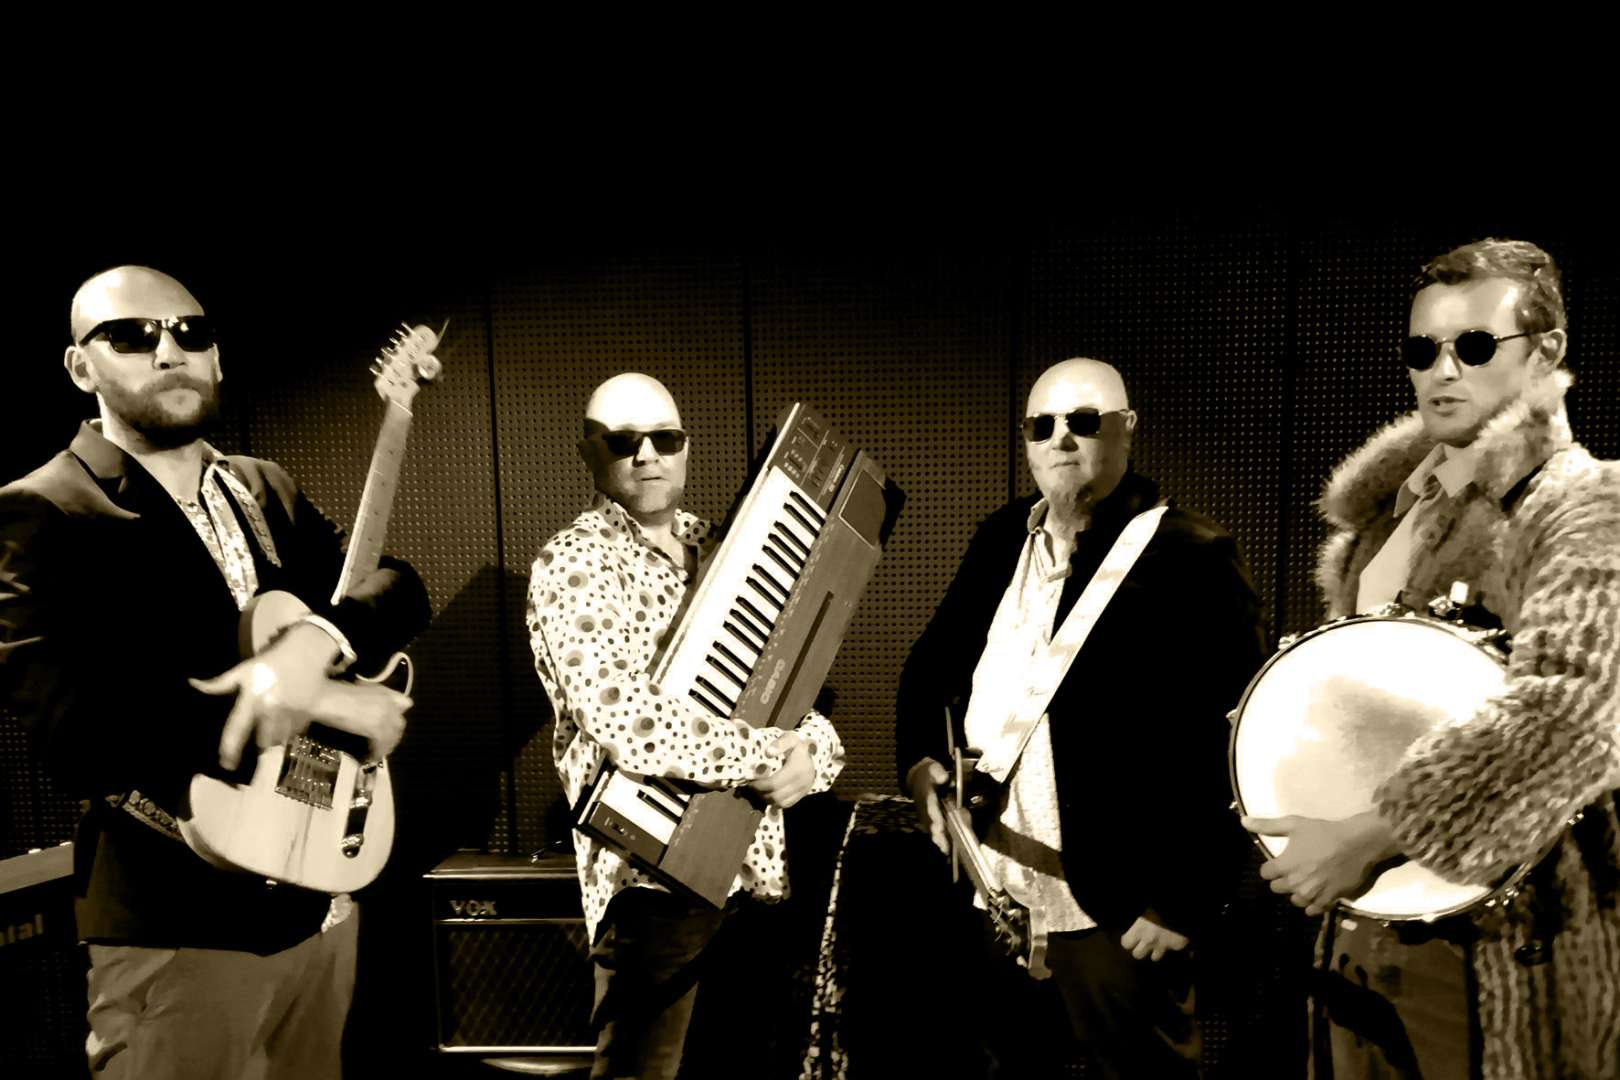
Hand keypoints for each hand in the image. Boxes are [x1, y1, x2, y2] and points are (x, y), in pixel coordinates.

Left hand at [193, 623, 339, 769]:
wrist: (306, 653)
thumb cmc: (271, 662)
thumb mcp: (244, 670)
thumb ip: (221, 683)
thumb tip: (194, 685)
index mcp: (253, 700)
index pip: (237, 729)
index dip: (230, 749)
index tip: (225, 764)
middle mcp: (271, 710)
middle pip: (262, 742)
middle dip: (258, 743)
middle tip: (256, 741)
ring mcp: (290, 714)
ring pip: (279, 739)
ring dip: (273, 738)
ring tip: (271, 731)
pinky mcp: (305, 715)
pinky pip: (294, 732)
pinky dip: (288, 730)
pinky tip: (286, 720)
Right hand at [308, 680, 412, 760]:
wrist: (327, 699)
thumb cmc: (336, 693)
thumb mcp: (361, 689)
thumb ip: (376, 697)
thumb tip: (381, 708)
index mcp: (386, 693)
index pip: (405, 704)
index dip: (397, 715)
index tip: (391, 724)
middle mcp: (389, 704)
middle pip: (399, 723)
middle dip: (393, 734)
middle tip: (384, 742)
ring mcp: (384, 716)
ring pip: (392, 736)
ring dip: (386, 745)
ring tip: (378, 752)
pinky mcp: (376, 729)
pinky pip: (381, 744)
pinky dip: (377, 752)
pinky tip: (371, 757)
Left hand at [748, 731, 814, 807]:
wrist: (816, 752)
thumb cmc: (798, 745)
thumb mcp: (790, 738)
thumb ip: (780, 744)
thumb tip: (768, 752)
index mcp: (796, 769)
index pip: (773, 784)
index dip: (759, 785)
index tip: (751, 780)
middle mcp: (801, 783)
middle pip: (775, 796)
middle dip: (760, 793)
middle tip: (752, 785)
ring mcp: (802, 791)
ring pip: (780, 803)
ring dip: (767, 799)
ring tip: (759, 790)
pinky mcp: (802, 795)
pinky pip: (786, 804)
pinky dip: (775, 802)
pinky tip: (768, 793)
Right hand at [906, 758, 949, 855]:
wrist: (917, 777)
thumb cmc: (928, 773)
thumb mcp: (933, 768)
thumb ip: (938, 772)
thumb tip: (944, 777)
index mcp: (926, 795)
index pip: (930, 806)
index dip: (934, 816)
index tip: (939, 824)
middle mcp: (924, 808)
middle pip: (930, 822)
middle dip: (936, 833)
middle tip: (943, 844)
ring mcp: (925, 815)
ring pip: (931, 830)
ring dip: (938, 840)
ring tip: (945, 851)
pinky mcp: (927, 820)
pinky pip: (932, 832)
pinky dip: (938, 841)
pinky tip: (945, 850)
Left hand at [1121, 916, 1188, 960]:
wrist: (1179, 913)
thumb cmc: (1159, 908)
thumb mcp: (1145, 913)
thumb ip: (1139, 922)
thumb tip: (1136, 925)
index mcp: (1139, 929)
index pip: (1126, 943)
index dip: (1127, 941)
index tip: (1128, 938)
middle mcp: (1149, 941)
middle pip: (1137, 955)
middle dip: (1139, 950)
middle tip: (1141, 944)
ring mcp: (1163, 946)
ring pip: (1155, 957)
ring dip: (1154, 952)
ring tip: (1156, 945)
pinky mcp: (1175, 947)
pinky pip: (1170, 950)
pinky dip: (1170, 947)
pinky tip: (1170, 940)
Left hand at [1242, 811, 1400, 916]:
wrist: (1357, 844)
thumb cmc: (1324, 832)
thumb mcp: (1293, 824)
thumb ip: (1267, 825)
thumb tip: (1243, 821)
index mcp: (1284, 866)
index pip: (1265, 874)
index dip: (1271, 867)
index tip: (1281, 861)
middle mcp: (1295, 883)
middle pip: (1278, 888)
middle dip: (1283, 879)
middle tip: (1295, 869)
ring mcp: (1312, 894)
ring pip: (1294, 900)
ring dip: (1297, 892)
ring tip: (1306, 880)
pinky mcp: (1328, 901)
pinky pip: (1312, 910)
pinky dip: (1312, 904)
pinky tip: (1317, 893)